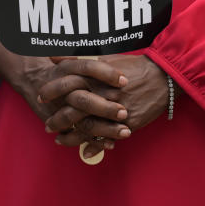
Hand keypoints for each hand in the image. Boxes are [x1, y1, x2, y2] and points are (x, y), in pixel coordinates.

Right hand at [0, 27, 129, 138]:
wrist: (31, 78)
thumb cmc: (61, 66)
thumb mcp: (74, 58)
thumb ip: (93, 59)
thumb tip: (122, 59)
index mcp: (68, 68)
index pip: (88, 67)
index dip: (106, 73)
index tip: (124, 81)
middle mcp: (62, 88)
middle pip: (84, 99)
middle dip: (105, 107)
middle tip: (124, 112)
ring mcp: (59, 107)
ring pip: (82, 121)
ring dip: (104, 129)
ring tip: (125, 132)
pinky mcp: (57, 122)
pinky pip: (76, 135)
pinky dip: (93, 141)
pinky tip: (111, 144)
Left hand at [41, 54, 169, 151]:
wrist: (163, 77)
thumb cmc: (133, 66)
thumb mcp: (106, 59)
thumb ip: (78, 59)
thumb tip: (52, 55)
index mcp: (97, 77)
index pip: (68, 84)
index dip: (52, 91)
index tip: (40, 97)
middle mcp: (104, 95)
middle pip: (74, 110)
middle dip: (57, 119)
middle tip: (47, 125)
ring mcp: (116, 111)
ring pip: (88, 128)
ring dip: (71, 137)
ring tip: (59, 139)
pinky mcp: (128, 124)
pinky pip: (108, 138)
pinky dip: (94, 146)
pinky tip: (84, 150)